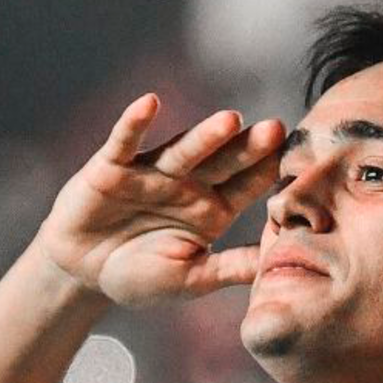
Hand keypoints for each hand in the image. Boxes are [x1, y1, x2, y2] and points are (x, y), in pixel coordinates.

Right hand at [36, 93, 284, 305]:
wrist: (84, 272)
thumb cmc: (142, 276)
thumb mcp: (192, 279)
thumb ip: (231, 268)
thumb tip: (279, 265)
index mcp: (212, 209)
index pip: (246, 186)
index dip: (267, 174)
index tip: (298, 162)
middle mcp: (188, 184)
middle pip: (223, 161)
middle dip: (248, 147)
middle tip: (276, 129)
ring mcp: (152, 172)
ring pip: (183, 150)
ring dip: (204, 136)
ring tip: (230, 120)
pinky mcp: (112, 167)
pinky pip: (125, 142)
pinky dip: (134, 123)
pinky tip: (149, 103)